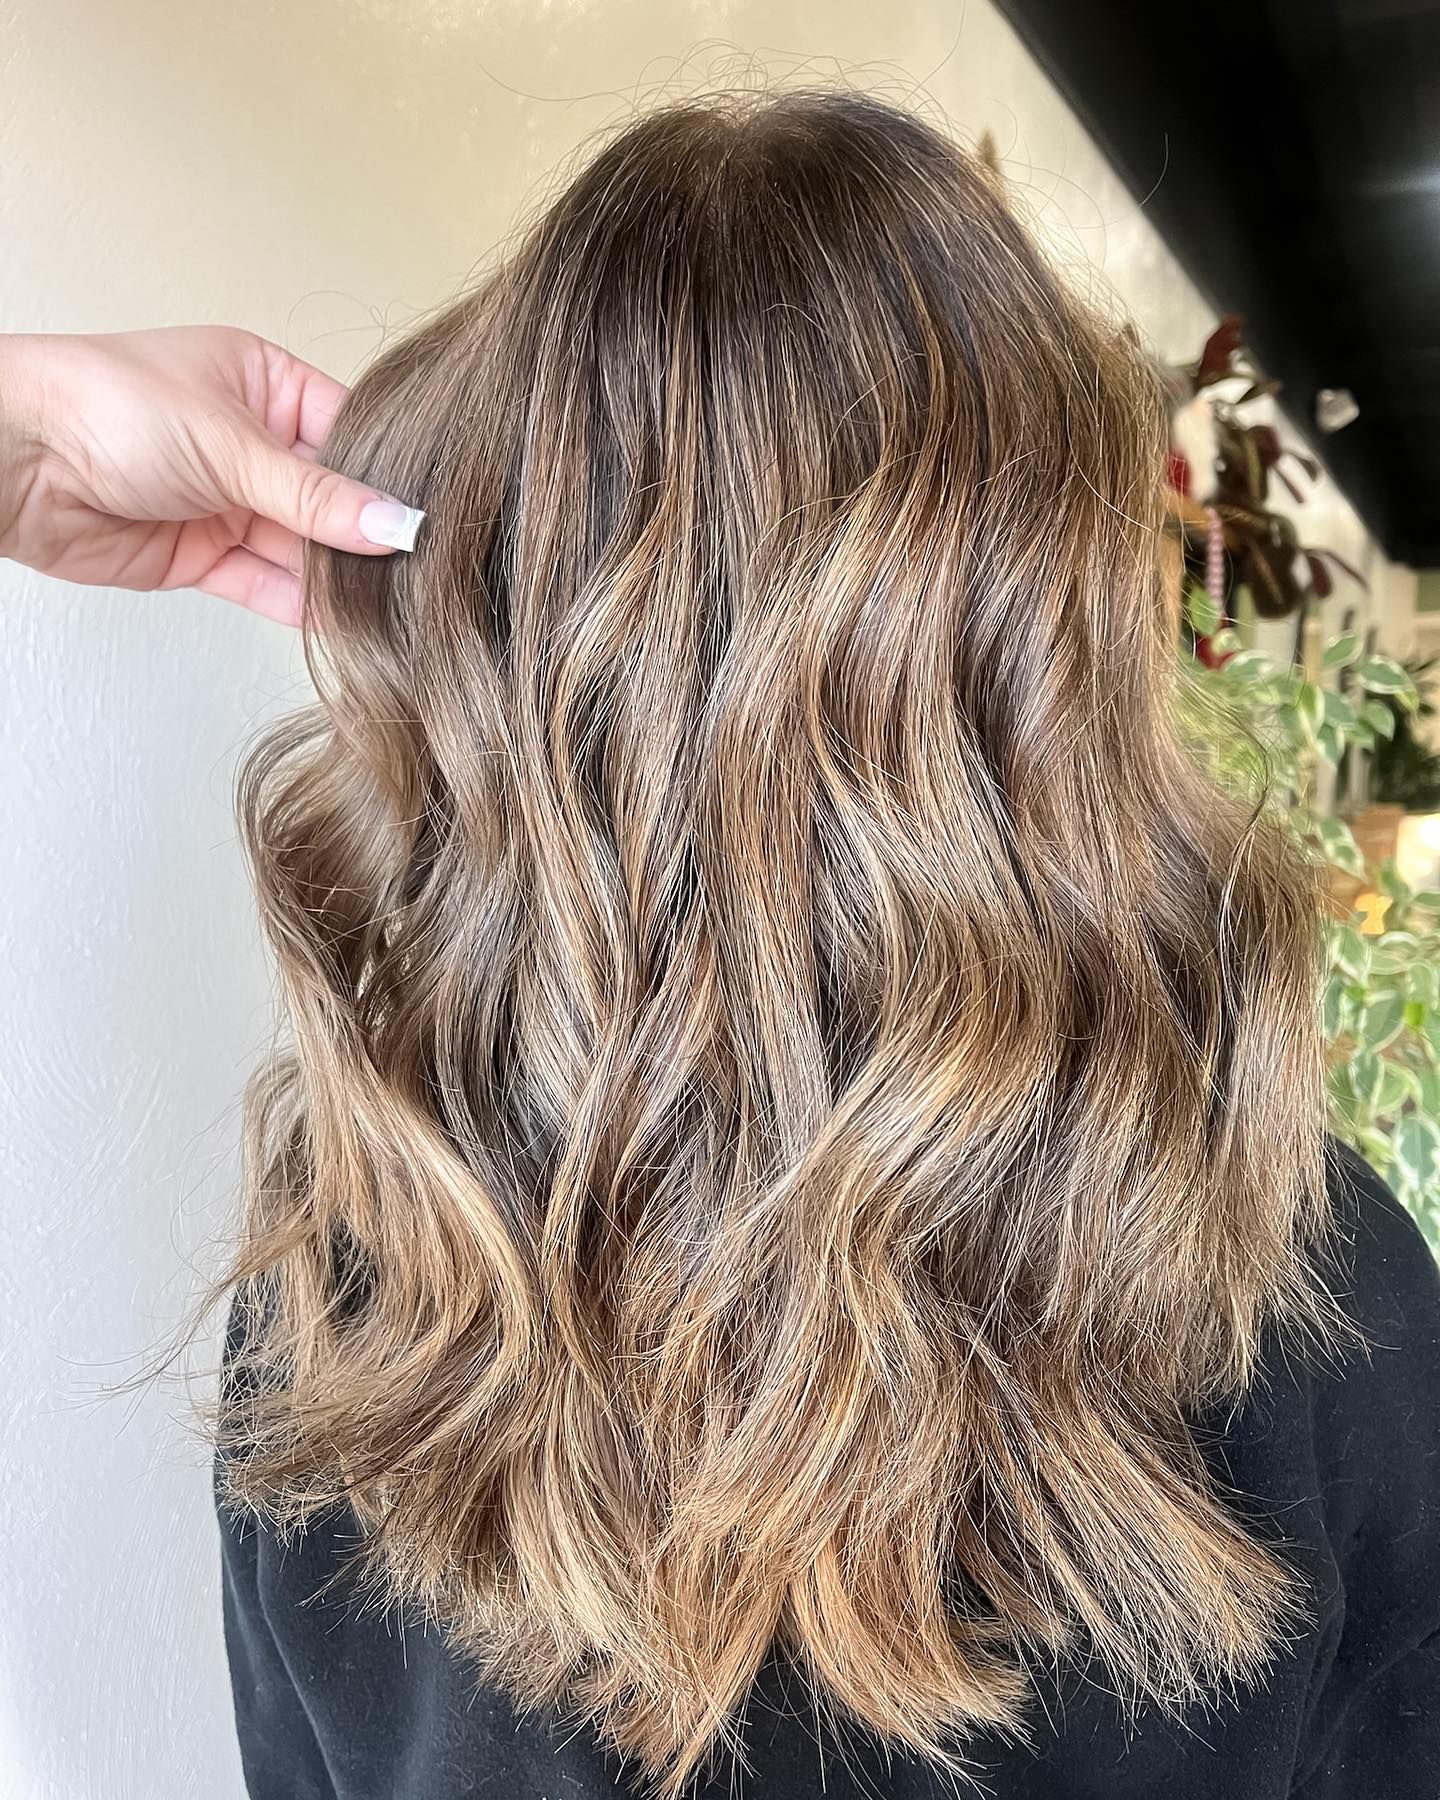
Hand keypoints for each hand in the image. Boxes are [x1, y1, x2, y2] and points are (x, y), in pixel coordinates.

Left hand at [0, 326, 422, 624]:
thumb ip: (317, 497)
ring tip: (385, 602)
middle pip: (329, 499)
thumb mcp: (231, 443)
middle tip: (413, 570)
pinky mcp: (201, 555)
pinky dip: (297, 604)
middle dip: (362, 535)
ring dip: (333, 576)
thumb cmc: (101, 405)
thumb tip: (394, 524)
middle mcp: (249, 443)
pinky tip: (335, 620)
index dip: (385, 477)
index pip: (348, 435)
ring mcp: (226, 501)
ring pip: (300, 548)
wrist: (14, 459)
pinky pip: (264, 583)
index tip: (425, 517)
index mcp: (262, 383)